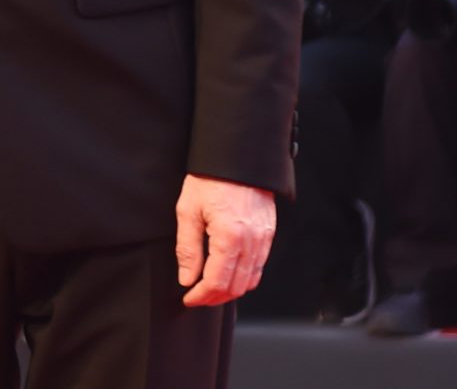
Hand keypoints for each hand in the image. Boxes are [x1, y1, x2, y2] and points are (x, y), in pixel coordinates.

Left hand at [175, 175, 275, 305]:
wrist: (236, 157)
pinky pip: (259, 266)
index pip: (217, 281)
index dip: (201, 296)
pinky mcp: (268, 233)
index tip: (188, 298)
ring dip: (230, 290)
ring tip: (210, 288)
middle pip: (236, 286)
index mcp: (230, 237)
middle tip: (196, 297)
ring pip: (251, 280)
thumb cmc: (210, 178)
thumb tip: (187, 278)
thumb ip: (188, 248)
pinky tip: (228, 272)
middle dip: (214, 297)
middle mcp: (252, 241)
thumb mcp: (188, 210)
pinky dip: (244, 276)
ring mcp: (264, 239)